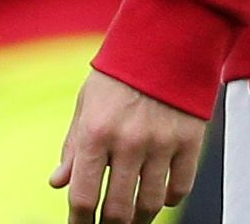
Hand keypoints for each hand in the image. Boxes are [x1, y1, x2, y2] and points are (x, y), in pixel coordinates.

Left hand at [52, 69, 203, 223]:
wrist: (165, 43)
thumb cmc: (119, 75)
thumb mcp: (86, 105)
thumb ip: (73, 147)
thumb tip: (59, 183)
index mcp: (95, 132)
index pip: (84, 196)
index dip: (79, 222)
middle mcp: (128, 142)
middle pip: (118, 209)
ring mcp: (162, 144)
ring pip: (151, 205)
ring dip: (140, 218)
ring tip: (133, 218)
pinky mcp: (190, 143)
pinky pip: (180, 188)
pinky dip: (168, 199)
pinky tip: (159, 196)